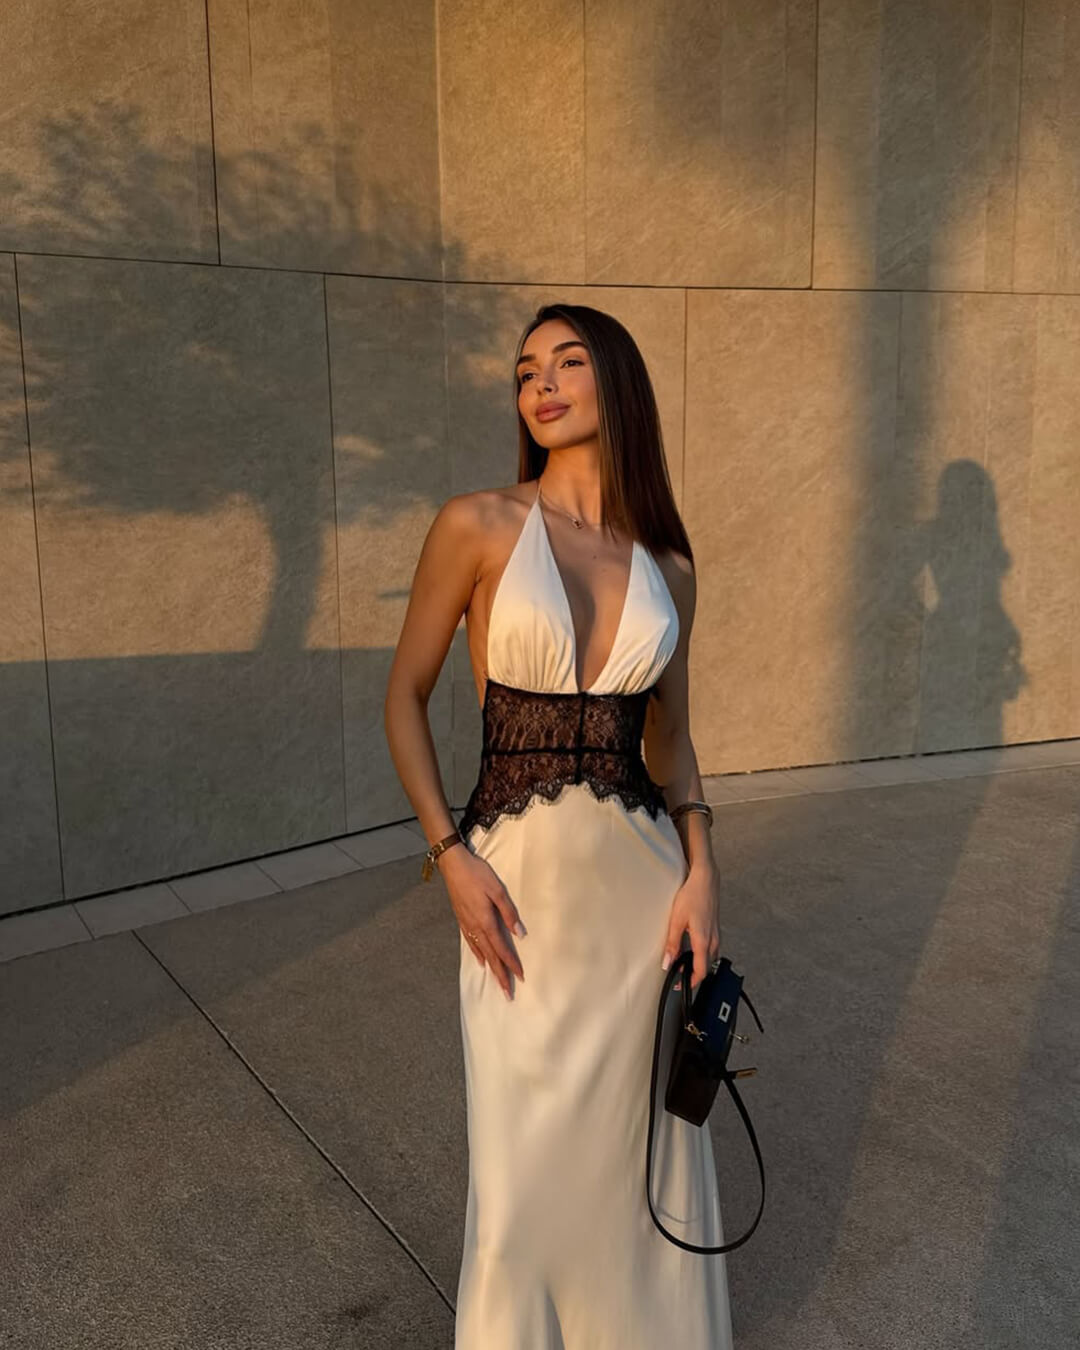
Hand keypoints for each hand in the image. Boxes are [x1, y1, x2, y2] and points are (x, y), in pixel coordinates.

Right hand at [439, 844, 525, 999]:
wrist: (453, 865)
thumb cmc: (477, 874)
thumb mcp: (497, 890)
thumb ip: (508, 912)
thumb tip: (518, 933)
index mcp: (485, 921)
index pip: (501, 949)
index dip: (511, 964)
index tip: (519, 978)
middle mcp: (475, 927)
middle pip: (490, 956)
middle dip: (500, 974)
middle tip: (507, 993)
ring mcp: (466, 924)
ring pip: (480, 952)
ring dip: (490, 967)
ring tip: (497, 980)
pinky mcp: (461, 919)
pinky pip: (471, 942)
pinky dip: (477, 954)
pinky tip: (481, 960)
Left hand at [661, 866, 720, 994]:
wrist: (705, 879)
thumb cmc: (693, 895)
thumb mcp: (676, 920)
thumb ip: (672, 943)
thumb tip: (667, 962)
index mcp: (703, 941)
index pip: (701, 971)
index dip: (691, 982)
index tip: (680, 985)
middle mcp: (713, 939)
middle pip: (707, 966)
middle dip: (694, 974)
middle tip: (679, 975)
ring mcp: (716, 933)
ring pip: (710, 957)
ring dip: (699, 964)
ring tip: (683, 963)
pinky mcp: (715, 927)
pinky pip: (711, 947)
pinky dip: (702, 953)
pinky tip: (692, 948)